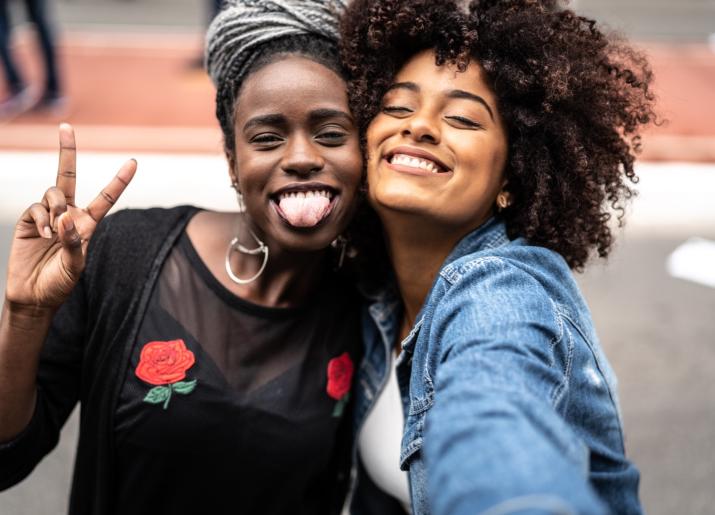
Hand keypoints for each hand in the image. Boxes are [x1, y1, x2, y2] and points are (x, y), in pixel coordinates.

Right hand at [4, 123, 136, 310]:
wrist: (34, 296)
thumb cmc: (60, 283)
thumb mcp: (76, 267)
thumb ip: (74, 243)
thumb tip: (65, 218)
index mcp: (89, 224)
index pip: (106, 197)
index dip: (119, 180)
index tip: (133, 162)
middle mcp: (69, 214)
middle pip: (68, 175)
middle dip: (66, 150)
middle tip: (66, 127)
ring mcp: (47, 215)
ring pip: (53, 191)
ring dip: (56, 207)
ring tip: (54, 231)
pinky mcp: (28, 219)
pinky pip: (36, 206)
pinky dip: (42, 218)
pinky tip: (44, 235)